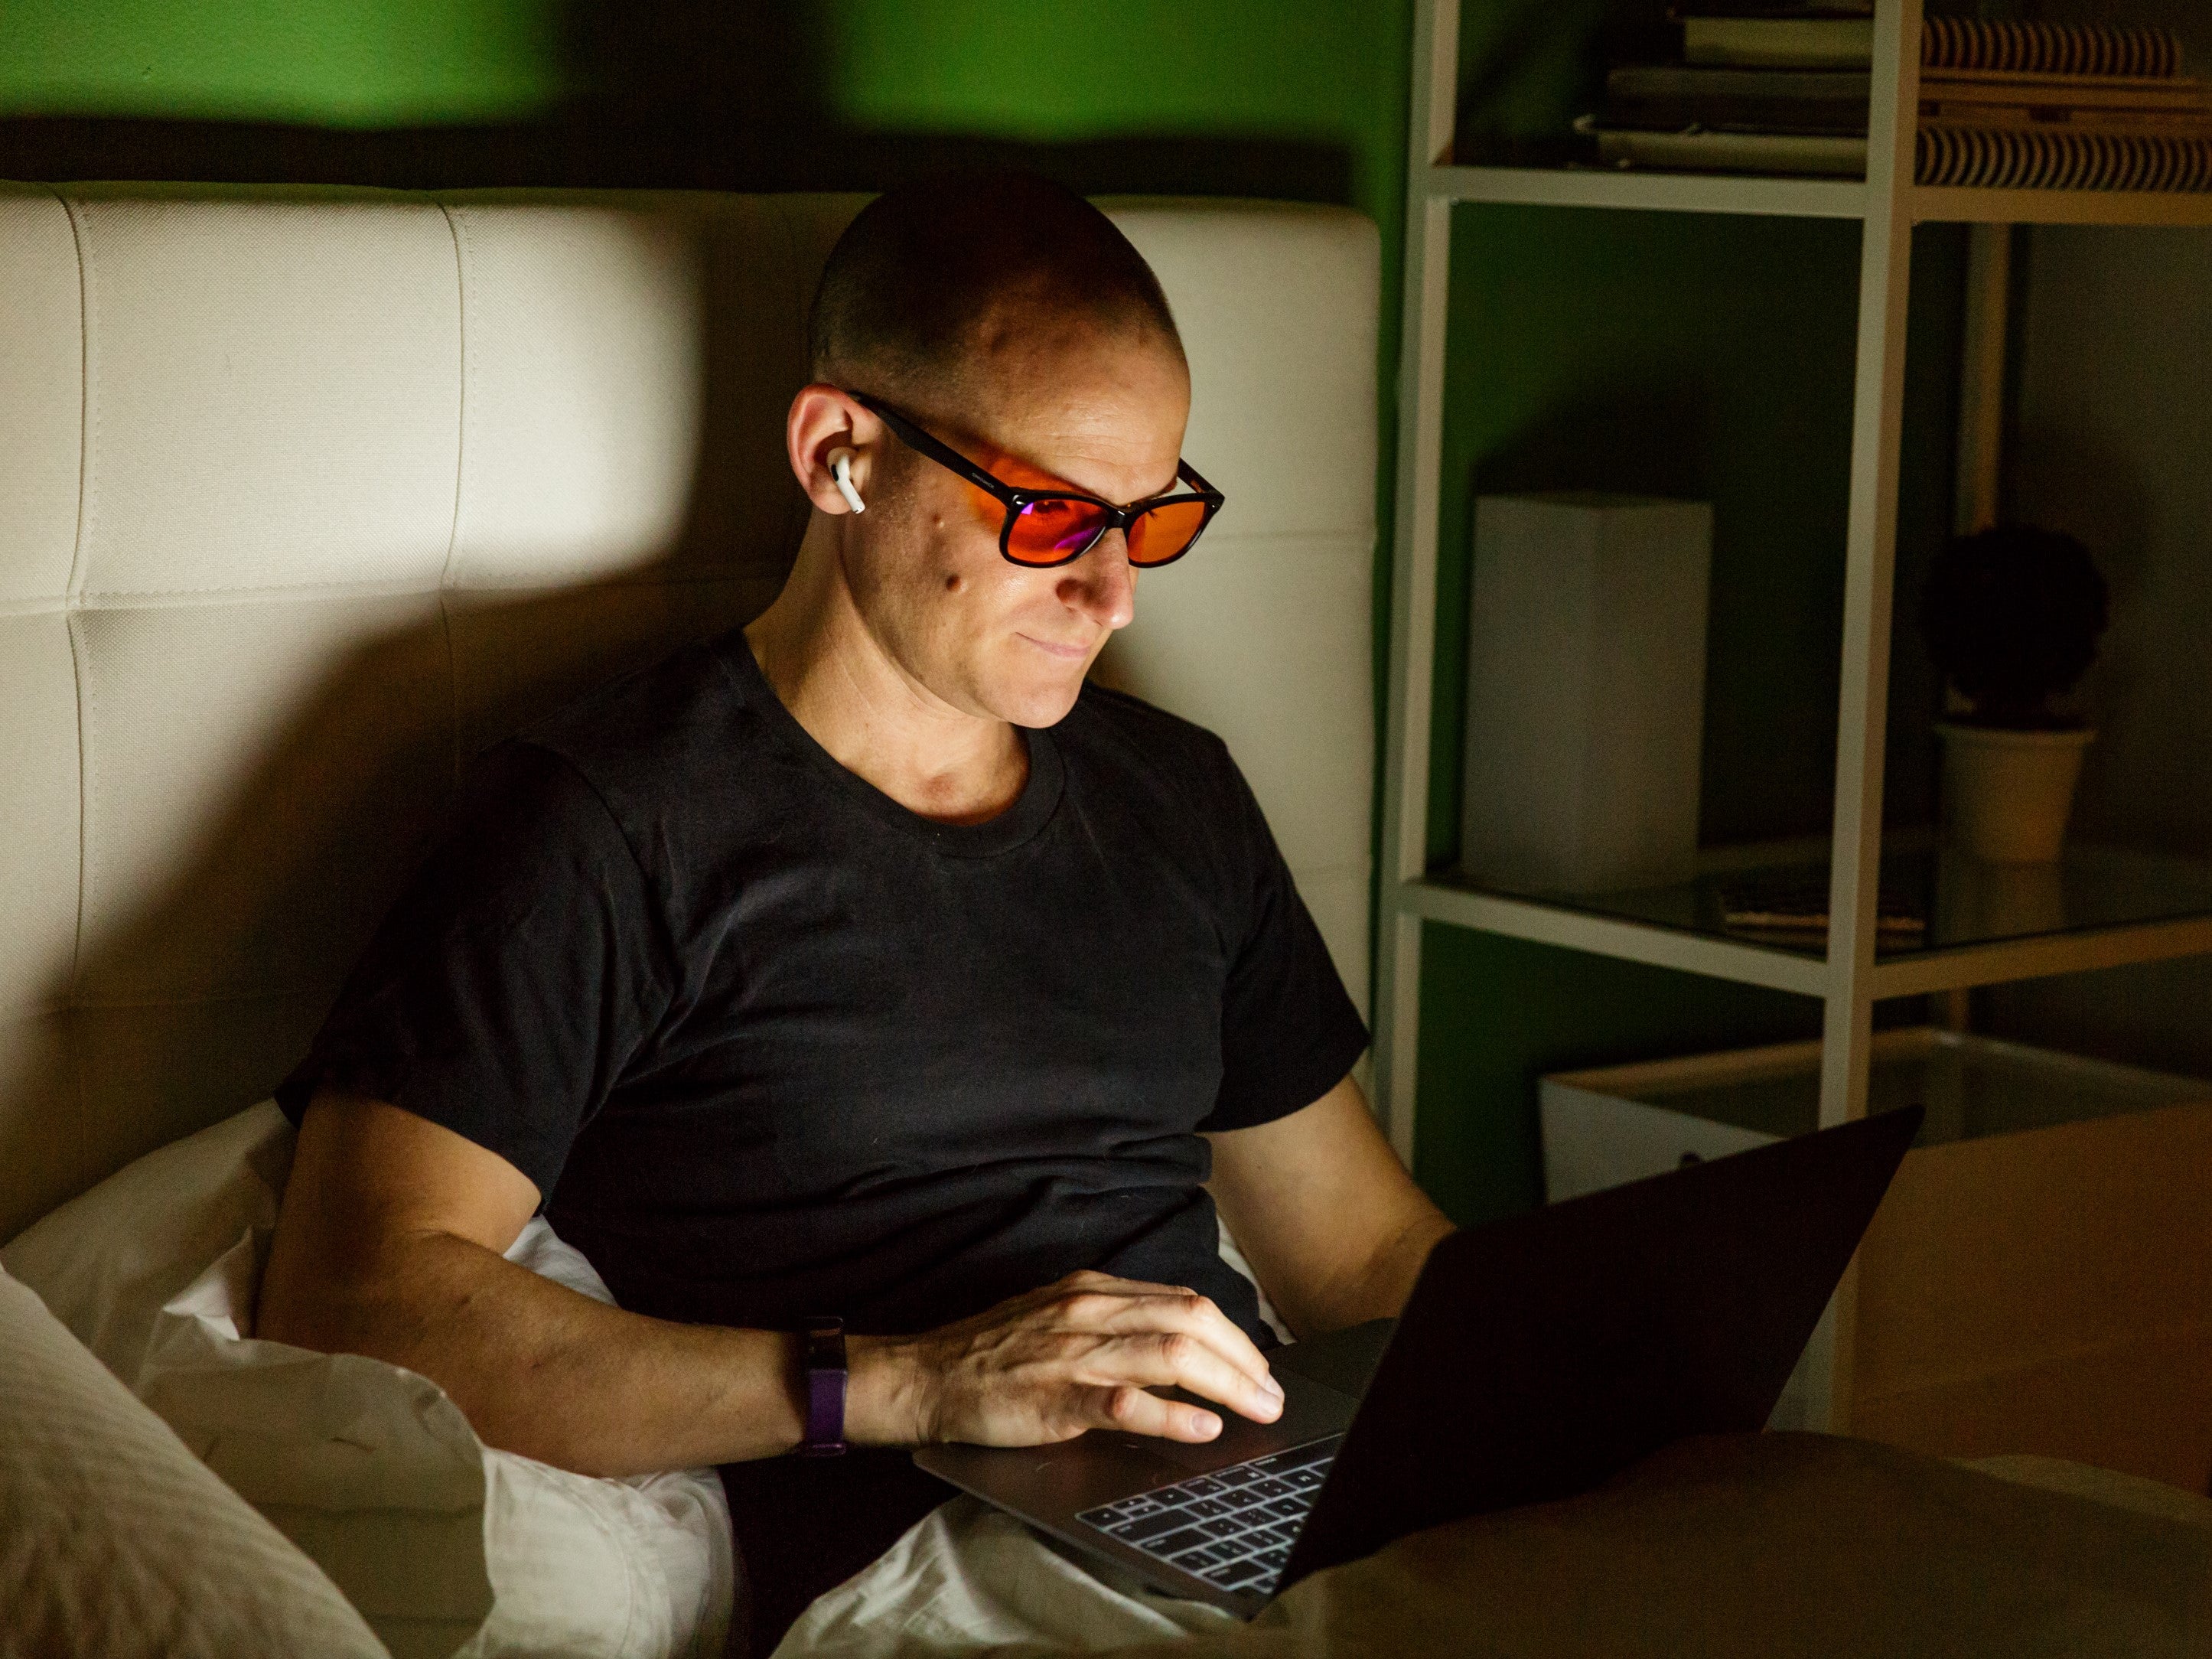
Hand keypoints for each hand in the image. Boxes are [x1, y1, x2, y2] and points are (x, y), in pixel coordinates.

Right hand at [849, 1270, 1284, 1447]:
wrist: (925, 1376)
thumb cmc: (991, 1354)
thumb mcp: (1057, 1319)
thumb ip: (1112, 1326)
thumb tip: (1178, 1346)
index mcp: (1093, 1292)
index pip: (1183, 1301)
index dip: (1232, 1334)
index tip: (1259, 1365)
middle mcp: (1089, 1313)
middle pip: (1191, 1320)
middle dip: (1244, 1357)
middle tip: (1273, 1393)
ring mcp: (1073, 1353)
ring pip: (1171, 1354)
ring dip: (1228, 1384)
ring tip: (1258, 1409)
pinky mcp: (1055, 1398)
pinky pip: (1126, 1402)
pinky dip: (1173, 1414)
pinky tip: (1202, 1427)